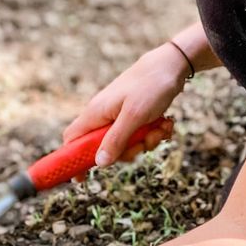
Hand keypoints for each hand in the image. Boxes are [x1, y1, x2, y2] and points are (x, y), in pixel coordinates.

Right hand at [64, 43, 186, 169]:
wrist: (172, 65)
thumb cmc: (151, 86)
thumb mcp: (134, 116)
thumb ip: (115, 140)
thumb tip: (99, 164)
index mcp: (96, 114)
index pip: (72, 140)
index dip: (73, 160)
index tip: (80, 179)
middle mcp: (104, 116)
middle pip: (105, 149)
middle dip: (129, 150)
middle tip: (143, 142)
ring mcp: (119, 116)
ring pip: (127, 143)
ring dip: (146, 141)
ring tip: (160, 126)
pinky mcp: (134, 116)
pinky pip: (140, 135)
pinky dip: (154, 132)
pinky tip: (164, 123)